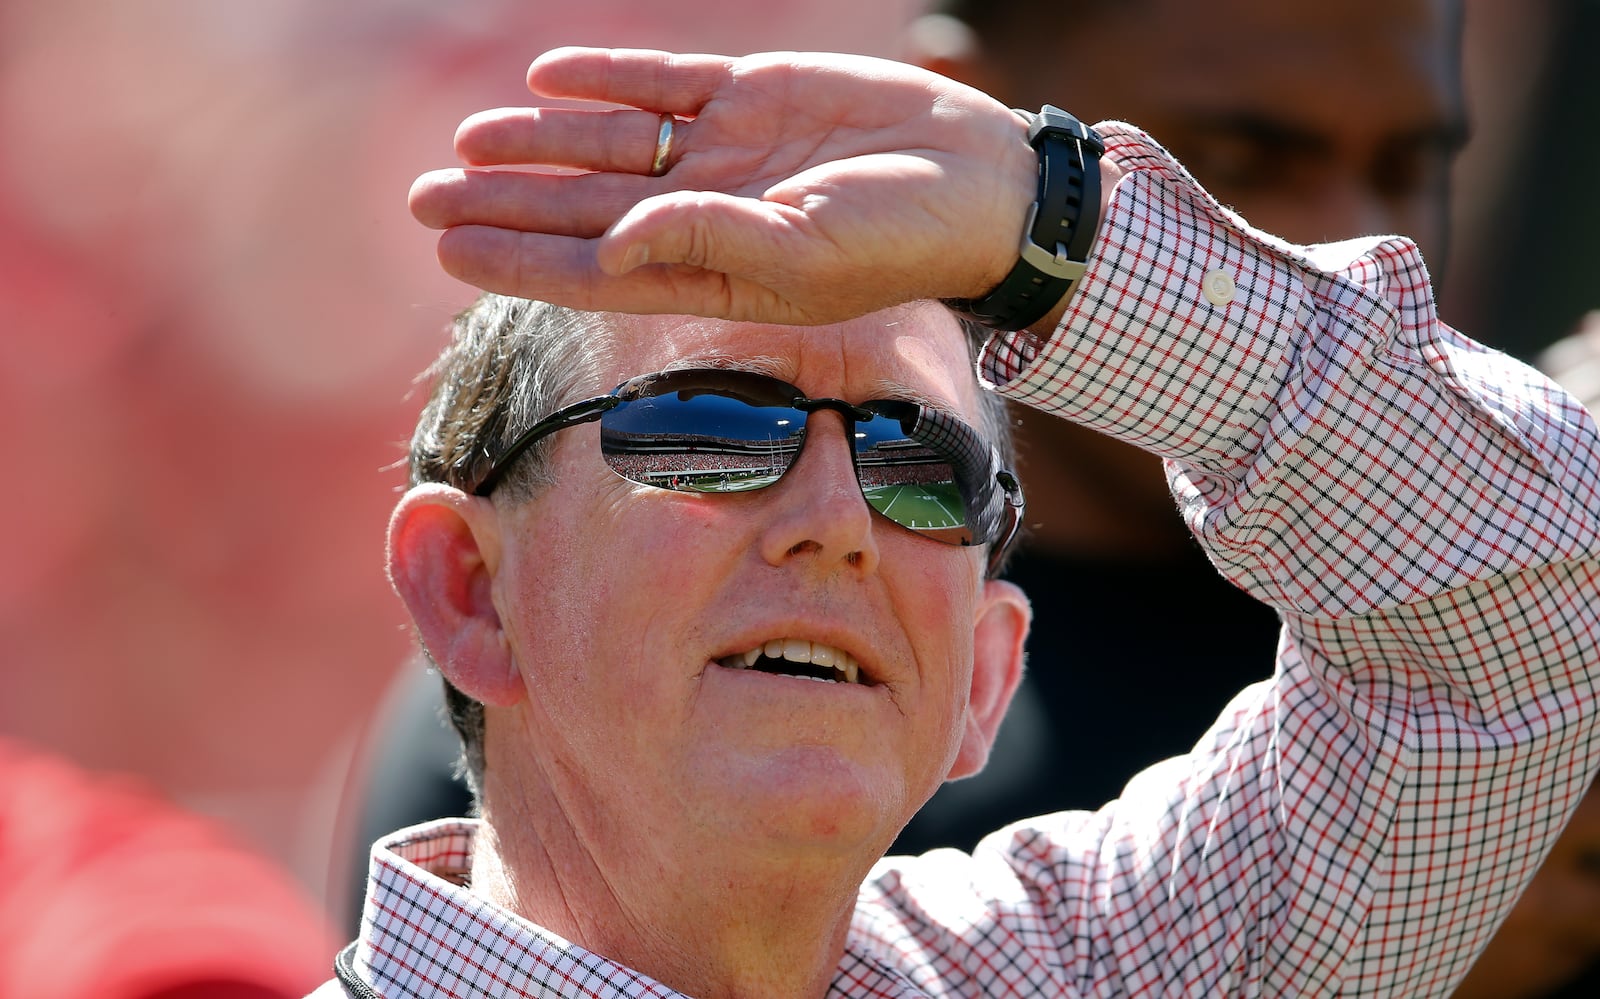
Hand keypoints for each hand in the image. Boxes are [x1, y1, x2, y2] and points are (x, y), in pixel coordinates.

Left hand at [409, 47, 1036, 323]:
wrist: (977, 178)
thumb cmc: (902, 239)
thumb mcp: (805, 255)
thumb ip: (707, 245)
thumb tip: (611, 246)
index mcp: (712, 273)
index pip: (593, 270)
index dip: (519, 259)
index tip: (449, 247)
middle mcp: (705, 215)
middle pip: (583, 208)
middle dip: (506, 203)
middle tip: (422, 196)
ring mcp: (724, 153)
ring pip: (609, 144)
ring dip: (539, 143)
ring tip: (465, 140)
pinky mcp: (749, 95)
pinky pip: (661, 83)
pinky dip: (607, 78)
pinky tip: (547, 77)